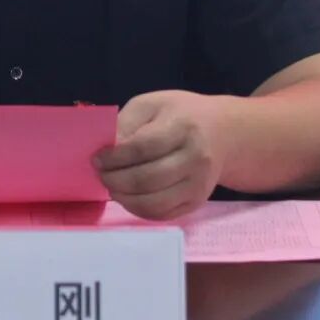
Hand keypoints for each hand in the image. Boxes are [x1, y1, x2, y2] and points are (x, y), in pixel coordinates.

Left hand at [93, 90, 231, 220]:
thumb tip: (107, 149)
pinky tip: (128, 196)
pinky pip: (161, 214)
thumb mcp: (152, 104)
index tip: (97, 158)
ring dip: (124, 198)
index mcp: (183, 127)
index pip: (143, 148)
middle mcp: (195, 159)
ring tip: (111, 186)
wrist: (222, 132)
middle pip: (147, 179)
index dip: (115, 157)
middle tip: (100, 173)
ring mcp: (198, 185)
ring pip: (153, 203)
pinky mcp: (196, 202)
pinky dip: (137, 209)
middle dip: (115, 179)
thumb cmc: (181, 115)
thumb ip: (127, 123)